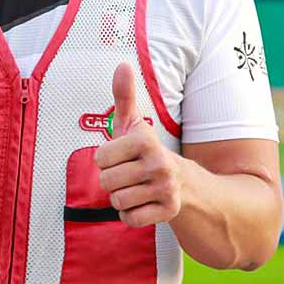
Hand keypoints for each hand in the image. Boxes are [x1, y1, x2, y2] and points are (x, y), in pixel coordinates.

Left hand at [94, 63, 183, 227]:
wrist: (183, 181)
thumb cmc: (145, 151)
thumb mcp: (133, 123)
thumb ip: (123, 95)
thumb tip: (122, 64)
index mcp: (145, 140)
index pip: (100, 158)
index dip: (106, 159)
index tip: (122, 156)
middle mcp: (159, 164)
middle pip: (106, 182)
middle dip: (112, 180)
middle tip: (129, 174)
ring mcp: (166, 189)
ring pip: (117, 201)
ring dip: (122, 197)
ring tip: (136, 187)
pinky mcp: (168, 211)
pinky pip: (130, 219)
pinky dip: (131, 215)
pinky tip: (143, 203)